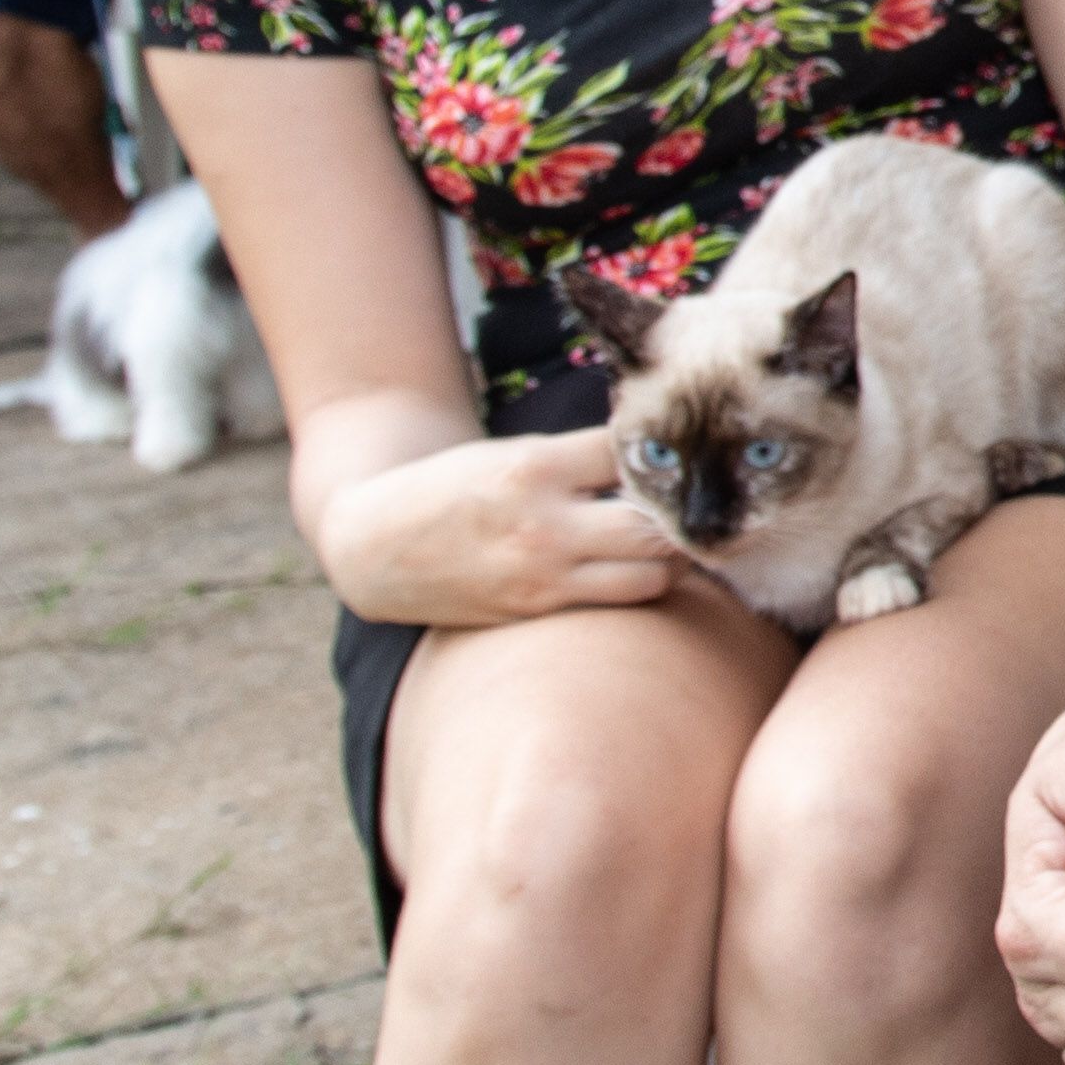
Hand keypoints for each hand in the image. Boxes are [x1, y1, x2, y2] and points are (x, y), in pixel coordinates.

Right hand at [316, 427, 683, 624]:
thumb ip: (576, 459)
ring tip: (664, 542)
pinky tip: (634, 569)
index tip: (667, 457)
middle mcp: (544, 524)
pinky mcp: (537, 610)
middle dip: (680, 516)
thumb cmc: (454, 488)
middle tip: (688, 507)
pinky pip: (617, 601)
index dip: (655, 454)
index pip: (630, 455)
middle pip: (656, 526)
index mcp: (534, 467)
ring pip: (652, 575)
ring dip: (669, 558)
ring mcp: (543, 574)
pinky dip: (637, 585)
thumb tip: (654, 462)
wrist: (375, 546)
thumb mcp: (509, 454)